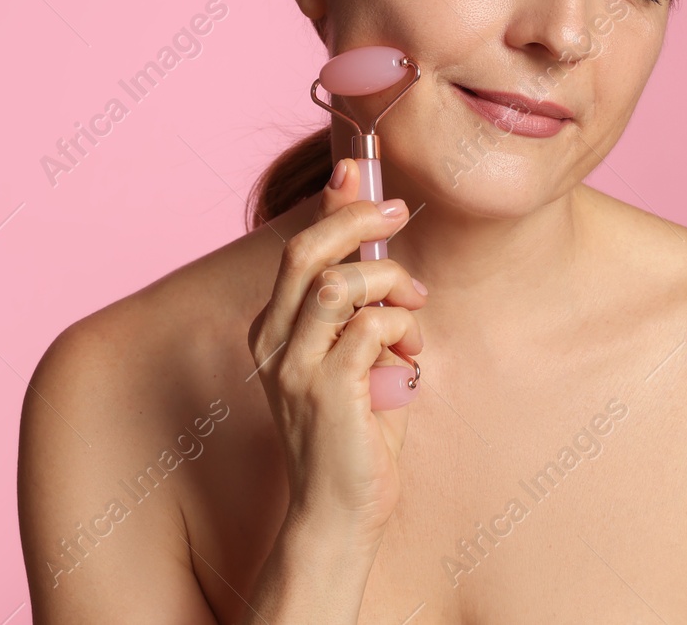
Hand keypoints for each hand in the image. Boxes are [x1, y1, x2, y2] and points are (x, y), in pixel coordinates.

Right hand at [247, 158, 428, 548]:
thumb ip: (365, 308)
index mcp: (275, 330)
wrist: (339, 514)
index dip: (329, 204)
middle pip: (306, 253)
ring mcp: (293, 368)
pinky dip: (401, 330)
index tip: (359, 172)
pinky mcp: (325, 392)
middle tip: (400, 215)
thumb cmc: (357, 434)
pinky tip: (410, 359)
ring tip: (413, 318)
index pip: (297, 249)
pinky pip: (370, 328)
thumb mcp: (360, 356)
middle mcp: (272, 343)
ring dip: (391, 289)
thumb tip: (384, 248)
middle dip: (357, 221)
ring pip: (341, 286)